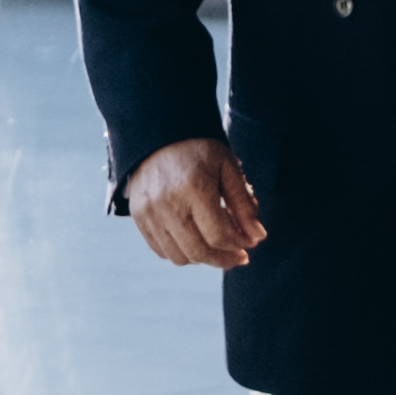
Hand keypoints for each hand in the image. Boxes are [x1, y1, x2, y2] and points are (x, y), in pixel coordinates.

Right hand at [128, 136, 266, 269]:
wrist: (159, 135)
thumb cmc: (199, 150)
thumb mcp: (228, 167)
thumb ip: (243, 204)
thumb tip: (256, 237)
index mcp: (194, 187)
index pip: (219, 235)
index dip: (238, 245)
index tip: (249, 243)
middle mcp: (168, 203)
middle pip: (199, 252)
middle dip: (224, 260)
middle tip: (238, 256)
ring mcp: (150, 212)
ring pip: (179, 257)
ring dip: (203, 258)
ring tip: (216, 245)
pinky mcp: (139, 216)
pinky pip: (161, 250)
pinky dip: (181, 252)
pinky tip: (195, 240)